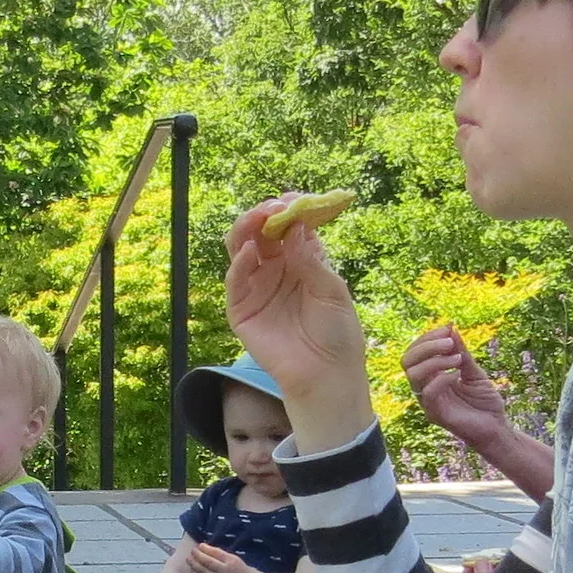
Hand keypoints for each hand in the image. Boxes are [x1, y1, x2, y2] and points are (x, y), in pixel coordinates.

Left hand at [186, 543, 255, 572]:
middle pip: (207, 562)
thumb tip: (203, 547)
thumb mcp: (233, 558)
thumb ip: (219, 553)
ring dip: (194, 565)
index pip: (216, 553)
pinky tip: (192, 570)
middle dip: (197, 556)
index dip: (206, 549)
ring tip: (189, 559)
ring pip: (202, 572)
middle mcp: (224, 571)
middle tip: (192, 551)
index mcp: (230, 562)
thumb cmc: (238, 568)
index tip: (200, 545)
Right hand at [225, 199, 370, 437]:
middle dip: (264, 215)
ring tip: (258, 219)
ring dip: (246, 229)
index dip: (290, 210)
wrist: (326, 374)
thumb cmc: (337, 332)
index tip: (296, 198)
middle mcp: (276, 268)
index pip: (289, 226)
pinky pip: (235, 280)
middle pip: (261, 233)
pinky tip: (249, 251)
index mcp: (301, 260)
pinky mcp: (241, 308)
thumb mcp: (332, 291)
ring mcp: (257, 287)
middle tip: (273, 207)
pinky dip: (239, 263)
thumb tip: (295, 226)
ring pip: (241, 248)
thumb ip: (310, 260)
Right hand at [402, 324, 509, 450]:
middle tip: (449, 342)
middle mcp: (424, 388)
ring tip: (457, 358)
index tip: (448, 328)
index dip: (428, 337)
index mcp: (430, 377)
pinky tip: (458, 375)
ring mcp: (428, 401)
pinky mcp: (435, 414)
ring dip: (434, 360)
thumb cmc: (485, 402)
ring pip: (412, 375)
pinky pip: (428, 392)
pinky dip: (442, 378)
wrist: (496, 428)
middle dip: (426, 346)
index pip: (415, 352)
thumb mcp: (474, 371)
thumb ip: (462, 353)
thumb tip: (451, 329)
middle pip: (406, 360)